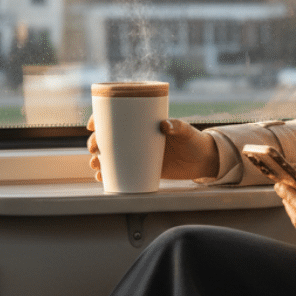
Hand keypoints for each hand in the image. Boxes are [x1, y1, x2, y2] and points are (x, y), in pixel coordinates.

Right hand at [87, 117, 219, 181]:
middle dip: (95, 143)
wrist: (203, 160)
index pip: (117, 118)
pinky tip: (101, 177)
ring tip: (95, 165)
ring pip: (112, 155)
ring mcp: (139, 154)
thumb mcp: (186, 131)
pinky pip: (121, 171)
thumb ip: (178, 126)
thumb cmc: (194, 140)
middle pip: (109, 138)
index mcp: (143, 124)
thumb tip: (165, 124)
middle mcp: (138, 138)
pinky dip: (109, 174)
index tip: (92, 125)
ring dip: (98, 159)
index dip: (100, 120)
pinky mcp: (143, 169)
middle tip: (93, 149)